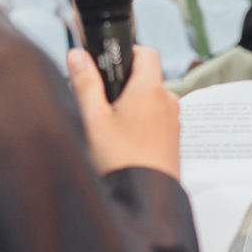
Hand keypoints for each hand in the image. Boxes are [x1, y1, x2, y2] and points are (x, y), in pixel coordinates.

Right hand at [68, 44, 179, 178]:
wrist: (144, 199)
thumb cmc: (121, 161)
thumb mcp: (94, 119)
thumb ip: (85, 83)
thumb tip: (77, 55)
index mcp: (150, 90)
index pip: (146, 52)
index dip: (128, 52)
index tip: (109, 63)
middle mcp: (167, 102)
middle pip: (146, 78)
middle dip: (124, 85)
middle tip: (102, 102)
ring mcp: (173, 121)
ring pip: (151, 101)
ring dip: (132, 106)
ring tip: (111, 127)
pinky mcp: (173, 139)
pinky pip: (157, 120)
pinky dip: (142, 123)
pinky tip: (124, 142)